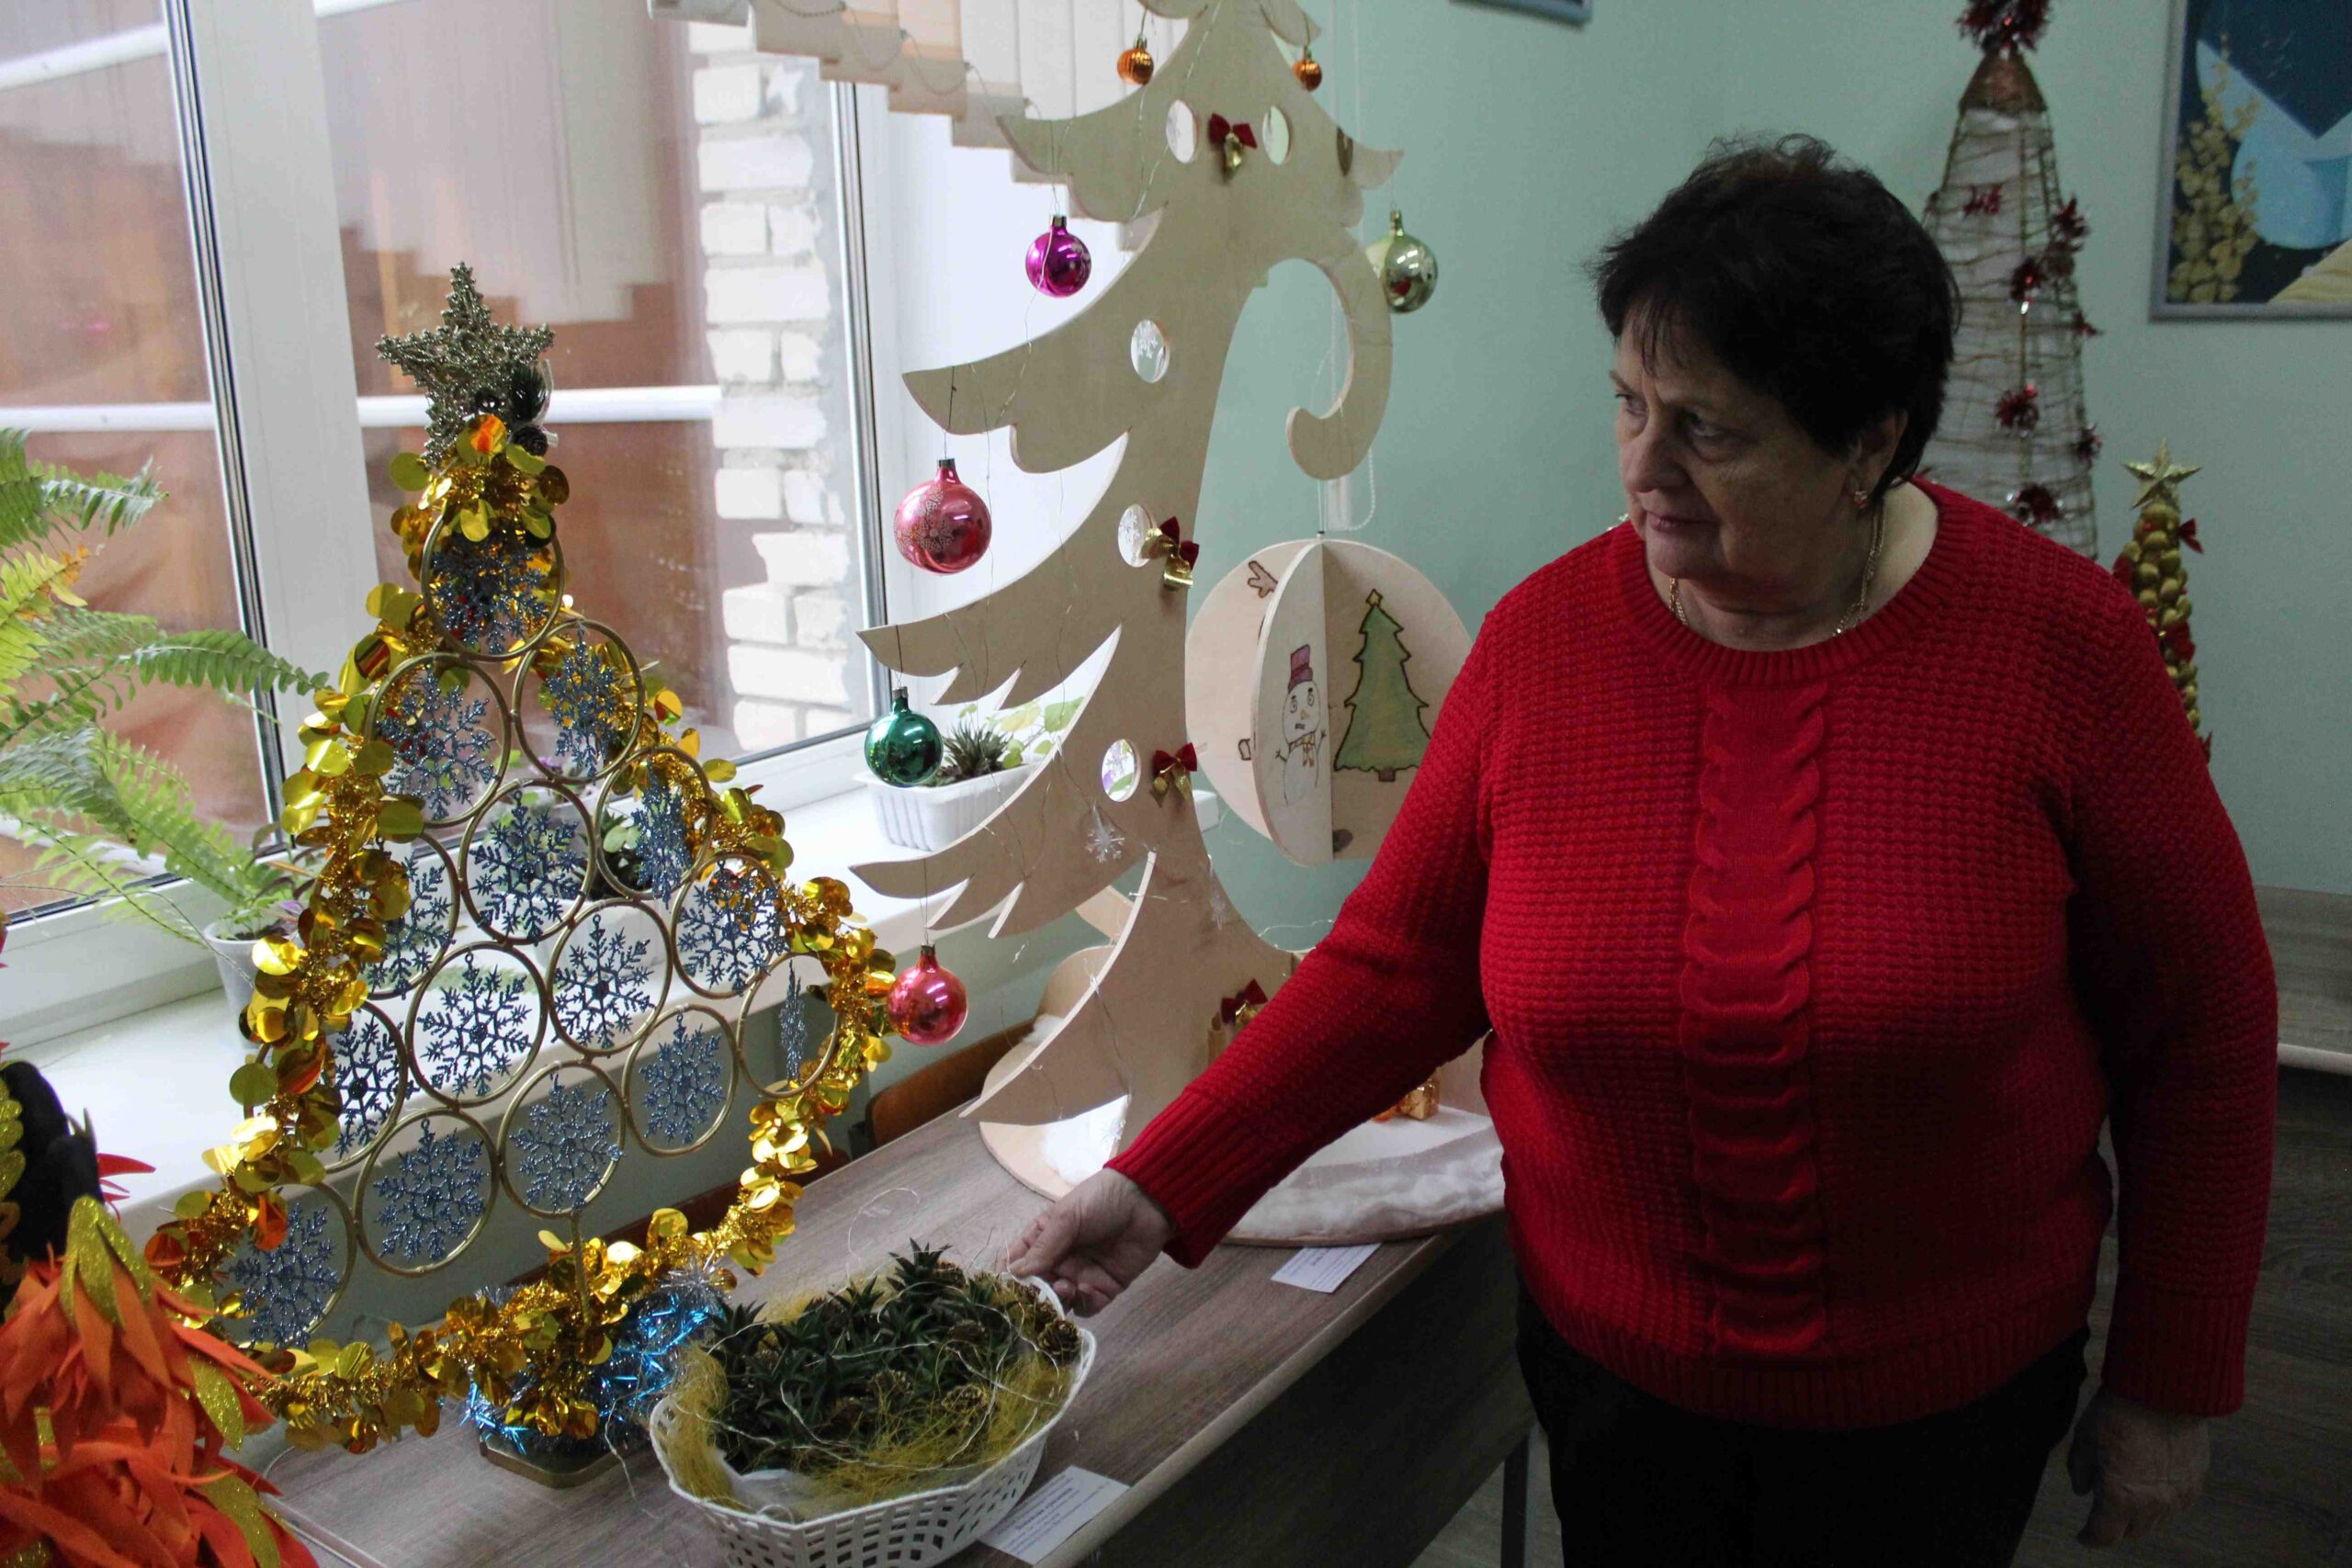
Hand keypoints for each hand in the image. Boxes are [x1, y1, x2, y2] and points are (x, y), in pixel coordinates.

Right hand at [1000, 1170, 1174, 1315]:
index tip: (1003, 1290)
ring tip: (1064, 1286)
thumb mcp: (1067, 1216)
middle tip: (1035, 1296)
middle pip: (1035, 1289)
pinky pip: (1086, 1307)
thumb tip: (1015, 1273)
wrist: (1147, 1201)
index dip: (1007, 1278)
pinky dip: (1082, 1303)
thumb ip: (1044, 1246)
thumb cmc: (1101, 1199)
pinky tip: (1085, 1288)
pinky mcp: (1104, 1289)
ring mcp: (1080, 1276)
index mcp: (1042, 1240)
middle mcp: (1058, 1261)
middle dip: (1033, 1296)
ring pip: (1059, 1302)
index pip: (1016, 1263)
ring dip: (1057, 1300)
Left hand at [2066, 1385, 2210, 1546]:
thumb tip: (2083, 1490)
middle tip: (2103, 1517)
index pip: (2103, 1535)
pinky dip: (2162, 1504)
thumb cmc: (2118, 1411)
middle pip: (2131, 1533)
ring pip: (2156, 1522)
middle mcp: (2152, 1504)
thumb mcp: (2085, 1438)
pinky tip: (2152, 1488)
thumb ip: (2079, 1470)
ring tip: (2127, 1502)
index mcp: (2120, 1497)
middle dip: (2114, 1528)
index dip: (2090, 1538)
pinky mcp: (2196, 1483)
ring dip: (2139, 1518)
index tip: (2083, 1535)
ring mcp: (2178, 1495)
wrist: (2165, 1391)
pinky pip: (2176, 1505)